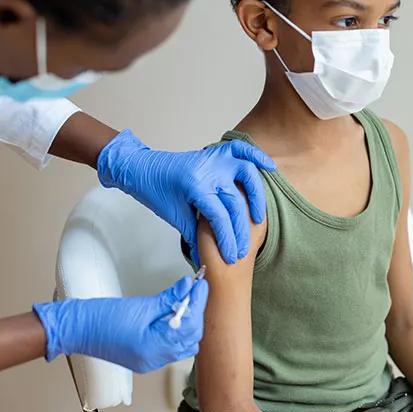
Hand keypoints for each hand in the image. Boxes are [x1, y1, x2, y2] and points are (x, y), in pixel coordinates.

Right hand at [33, 276, 208, 372]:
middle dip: (196, 312)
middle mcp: (154, 359)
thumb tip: (187, 287)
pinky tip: (175, 314)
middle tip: (196, 289)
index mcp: (153, 348)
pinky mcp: (146, 357)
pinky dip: (177, 330)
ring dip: (189, 322)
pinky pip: (171, 346)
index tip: (201, 285)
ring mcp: (150, 361)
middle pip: (190, 338)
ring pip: (183, 344)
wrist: (78, 328)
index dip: (198, 303)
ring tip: (186, 300)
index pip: (189, 326)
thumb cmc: (101, 318)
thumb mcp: (140, 305)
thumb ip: (168, 298)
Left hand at [97, 130, 275, 264]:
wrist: (142, 168)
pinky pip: (241, 150)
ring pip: (247, 174)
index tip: (230, 257)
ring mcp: (213, 159)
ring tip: (258, 218)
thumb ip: (195, 235)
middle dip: (241, 230)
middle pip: (236, 203)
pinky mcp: (215, 152)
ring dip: (256, 197)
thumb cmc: (155, 191)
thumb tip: (206, 261)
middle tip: (242, 250)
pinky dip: (257, 156)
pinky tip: (269, 167)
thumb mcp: (174, 216)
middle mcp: (208, 171)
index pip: (219, 217)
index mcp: (194, 187)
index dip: (227, 240)